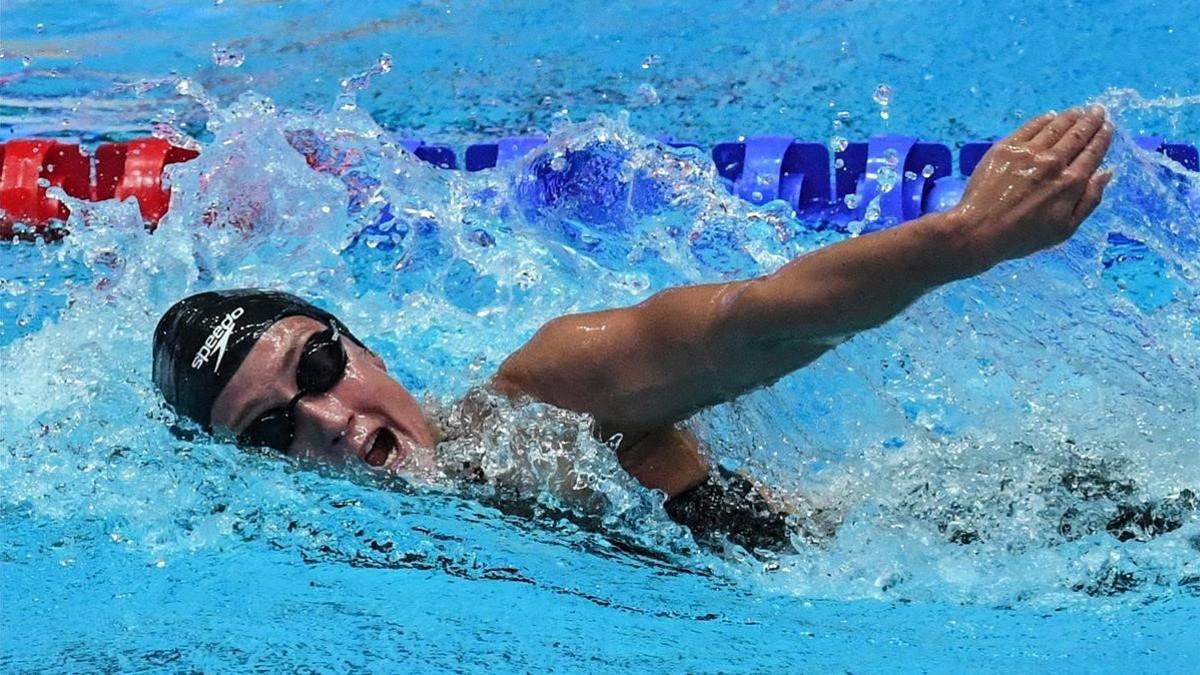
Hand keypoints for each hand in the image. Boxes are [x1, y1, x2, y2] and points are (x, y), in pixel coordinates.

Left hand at [948, 105, 1113, 272]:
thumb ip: (1090, 200)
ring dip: (1070, 116)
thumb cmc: (1023, 236)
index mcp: (1070, 183)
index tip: (1108, 126)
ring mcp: (1028, 153)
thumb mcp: (1065, 229)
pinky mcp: (1005, 148)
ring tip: (1079, 110)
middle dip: (1091, 121)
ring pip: (1055, 127)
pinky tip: (1050, 116)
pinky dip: (1044, 120)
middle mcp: (1053, 162)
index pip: (1092, 153)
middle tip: (1098, 111)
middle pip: (1077, 135)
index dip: (1102, 138)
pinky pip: (1030, 127)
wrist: (979, 230)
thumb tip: (1107, 172)